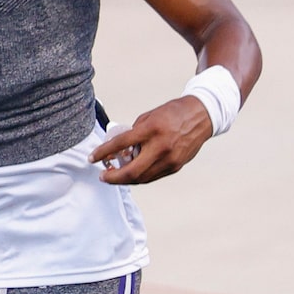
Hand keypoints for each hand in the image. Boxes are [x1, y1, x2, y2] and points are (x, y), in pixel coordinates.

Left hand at [92, 93, 215, 183]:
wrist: (201, 117)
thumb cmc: (174, 114)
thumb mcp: (148, 117)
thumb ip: (134, 134)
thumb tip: (119, 149)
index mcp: (151, 130)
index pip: (120, 144)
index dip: (102, 153)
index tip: (92, 158)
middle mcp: (161, 147)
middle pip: (131, 171)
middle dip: (113, 177)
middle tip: (103, 175)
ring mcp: (170, 160)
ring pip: (142, 178)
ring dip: (125, 179)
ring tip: (115, 176)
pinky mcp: (176, 166)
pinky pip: (153, 176)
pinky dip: (140, 177)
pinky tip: (132, 174)